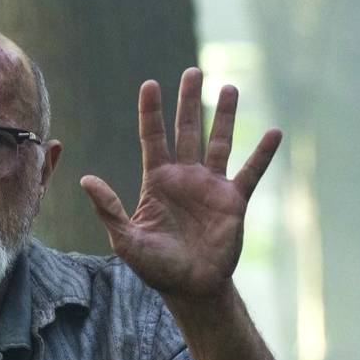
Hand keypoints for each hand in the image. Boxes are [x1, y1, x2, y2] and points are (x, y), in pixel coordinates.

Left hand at [80, 67, 279, 298]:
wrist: (191, 288)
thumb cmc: (156, 266)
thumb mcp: (126, 239)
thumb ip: (109, 208)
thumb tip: (86, 179)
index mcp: (157, 181)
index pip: (153, 137)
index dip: (150, 111)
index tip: (150, 84)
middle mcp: (185, 177)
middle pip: (187, 130)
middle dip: (188, 101)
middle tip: (192, 71)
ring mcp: (211, 186)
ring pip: (219, 142)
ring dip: (224, 115)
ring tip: (228, 87)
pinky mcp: (233, 201)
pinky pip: (251, 172)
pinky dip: (262, 153)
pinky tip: (273, 132)